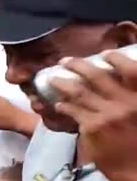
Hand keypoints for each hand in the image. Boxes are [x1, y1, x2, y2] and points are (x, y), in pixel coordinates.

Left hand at [50, 51, 136, 180]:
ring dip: (63, 83)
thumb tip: (120, 86)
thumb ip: (132, 100)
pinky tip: (58, 105)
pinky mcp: (92, 126)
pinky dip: (64, 106)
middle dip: (79, 65)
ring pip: (80, 92)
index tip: (106, 54)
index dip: (118, 60)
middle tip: (66, 61)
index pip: (132, 71)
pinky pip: (73, 111)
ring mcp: (108, 114)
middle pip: (99, 76)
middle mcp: (126, 103)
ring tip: (52, 79)